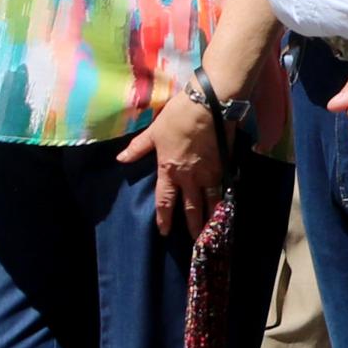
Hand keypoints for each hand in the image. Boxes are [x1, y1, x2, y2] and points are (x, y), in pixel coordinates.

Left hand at [118, 93, 227, 244]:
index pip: (165, 201)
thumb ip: (138, 148)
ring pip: (211, 202)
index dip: (165, 218)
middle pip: (191, 207)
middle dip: (193, 226)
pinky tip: (227, 207)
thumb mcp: (153, 131)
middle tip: (196, 242)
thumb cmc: (178, 117)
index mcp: (169, 170)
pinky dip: (225, 200)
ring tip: (214, 232)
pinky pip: (224, 188)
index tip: (165, 231)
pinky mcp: (224, 165)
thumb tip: (120, 159)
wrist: (209, 105)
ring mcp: (209, 173)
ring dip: (211, 218)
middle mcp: (190, 177)